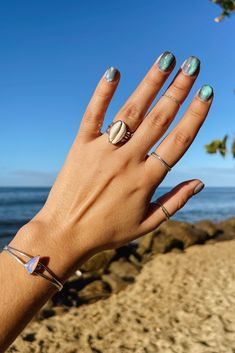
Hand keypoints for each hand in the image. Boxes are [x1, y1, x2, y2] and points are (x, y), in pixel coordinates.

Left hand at [28, 53, 212, 271]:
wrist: (65, 233)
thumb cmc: (108, 231)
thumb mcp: (147, 223)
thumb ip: (175, 202)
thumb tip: (200, 181)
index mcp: (146, 180)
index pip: (178, 141)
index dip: (195, 115)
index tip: (206, 92)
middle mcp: (126, 161)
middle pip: (158, 119)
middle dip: (178, 89)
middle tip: (192, 65)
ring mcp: (102, 151)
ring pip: (131, 112)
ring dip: (150, 84)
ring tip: (166, 60)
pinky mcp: (80, 146)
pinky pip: (93, 115)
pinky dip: (102, 93)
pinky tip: (114, 72)